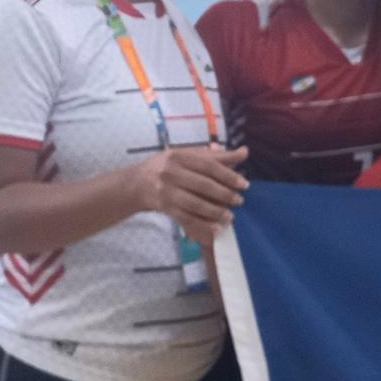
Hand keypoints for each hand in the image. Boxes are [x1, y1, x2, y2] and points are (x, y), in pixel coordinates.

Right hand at [132, 145, 248, 242]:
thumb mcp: (187, 155)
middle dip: (224, 194)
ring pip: (195, 203)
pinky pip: (186, 218)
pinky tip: (217, 229)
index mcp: (179, 157)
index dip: (228, 175)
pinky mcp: (164, 207)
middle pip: (203, 185)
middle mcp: (171, 173)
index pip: (208, 165)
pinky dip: (203, 225)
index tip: (244, 184)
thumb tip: (244, 152)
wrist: (136, 183)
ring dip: (216, 212)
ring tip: (231, 216)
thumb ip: (215, 156)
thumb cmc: (167, 166)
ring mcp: (166, 192)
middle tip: (239, 201)